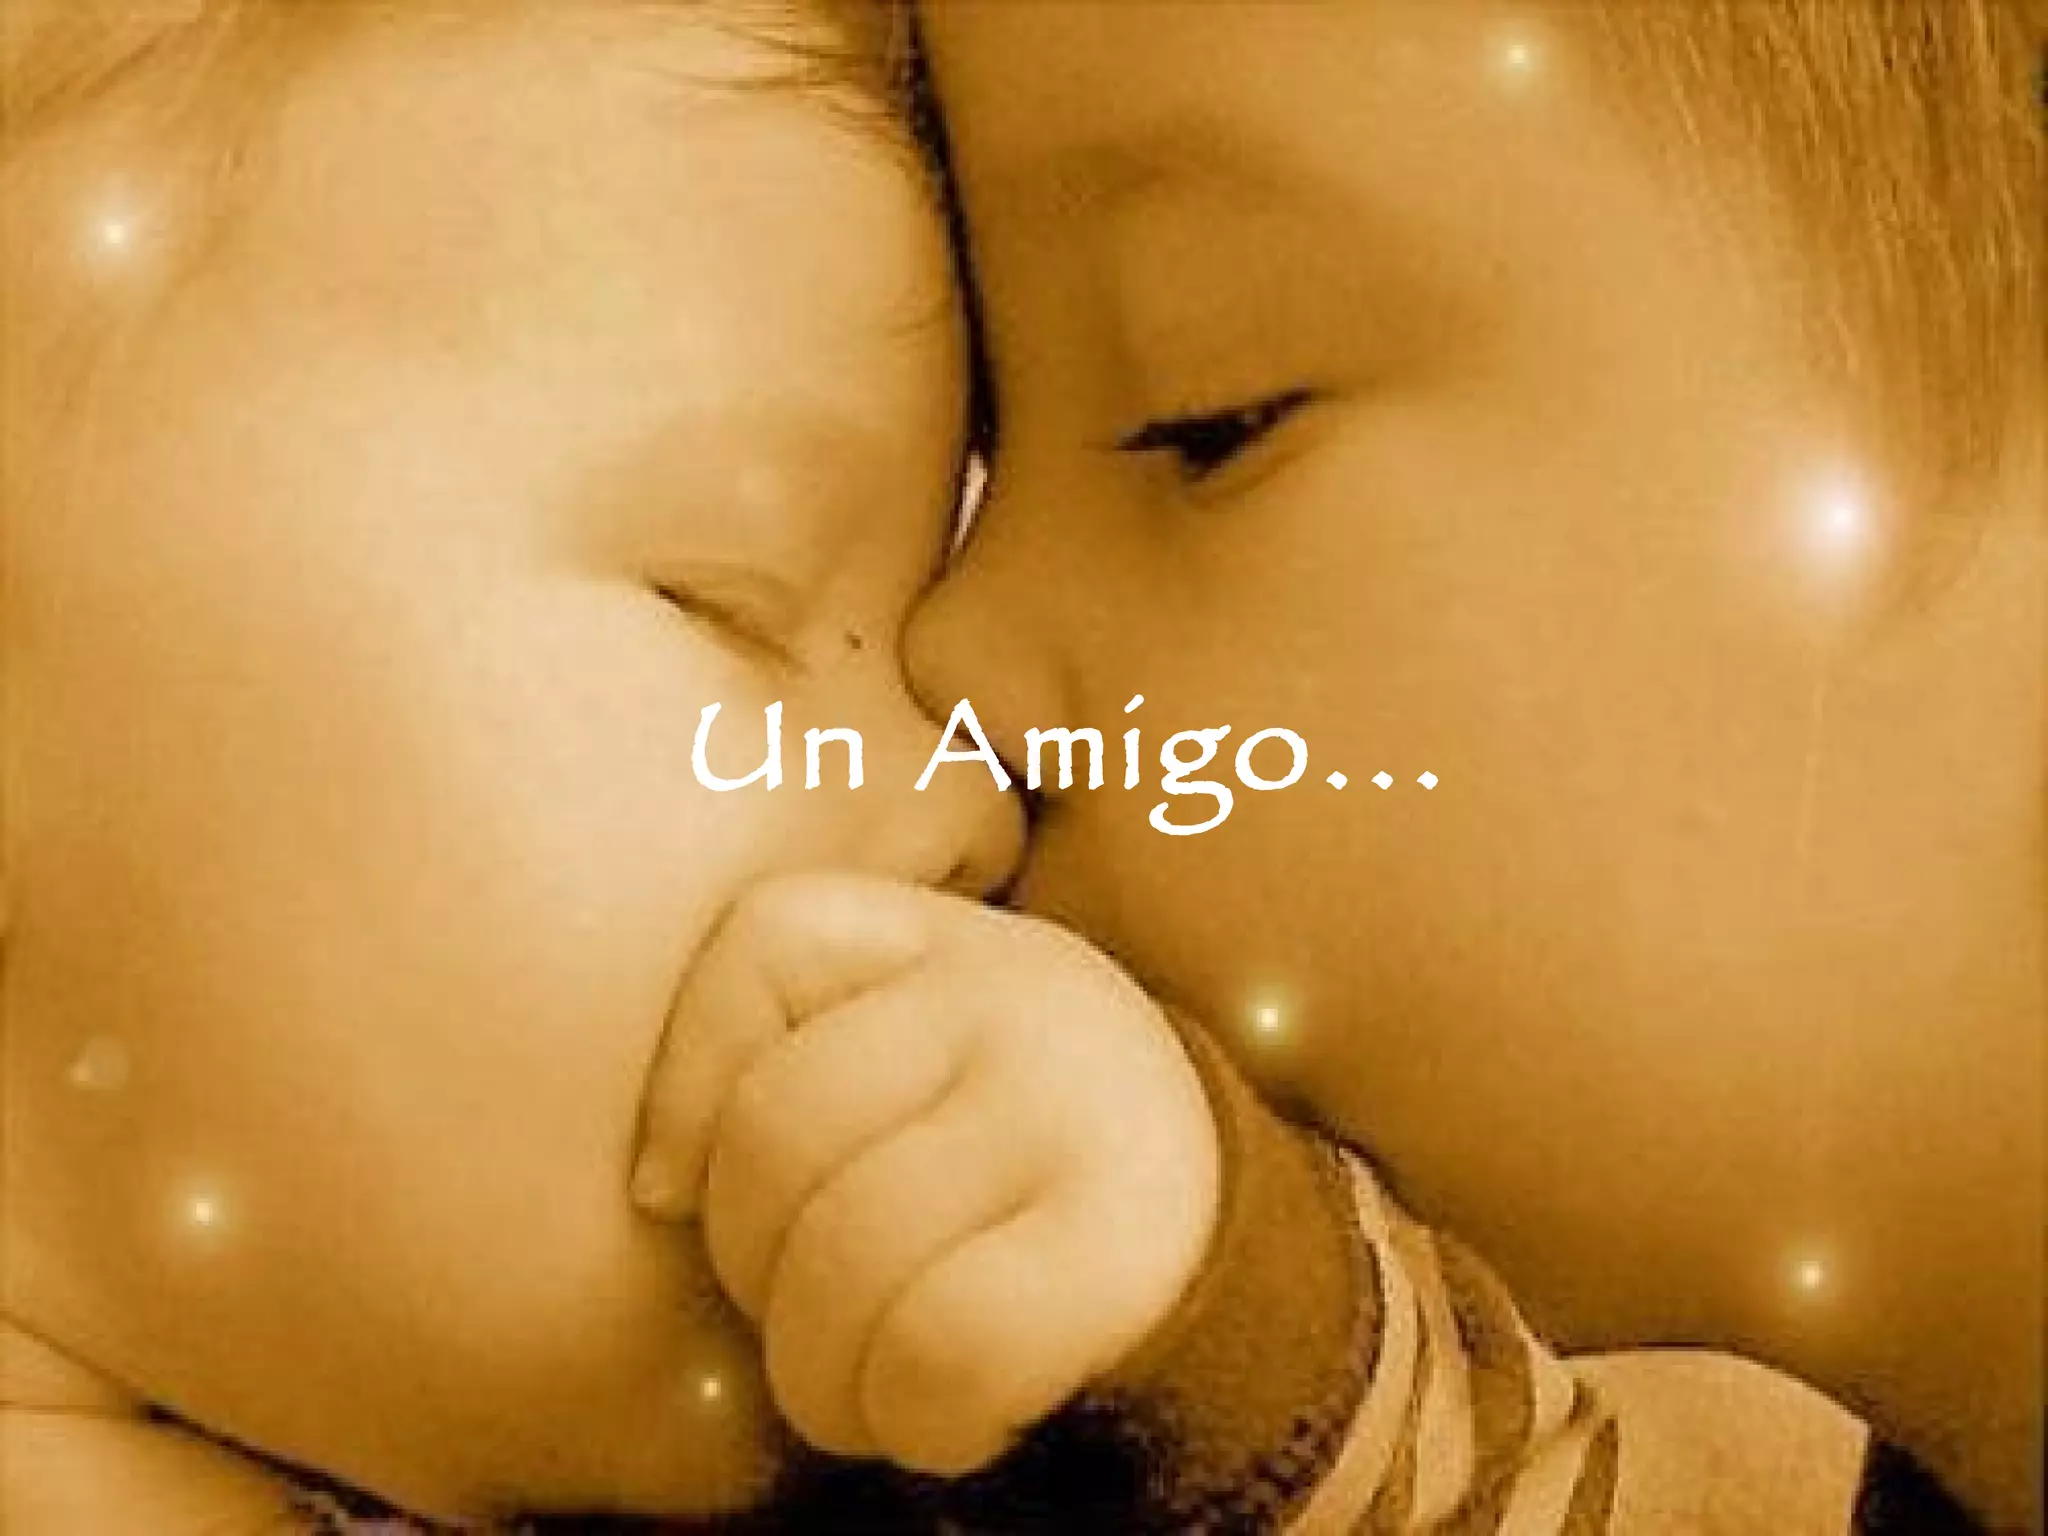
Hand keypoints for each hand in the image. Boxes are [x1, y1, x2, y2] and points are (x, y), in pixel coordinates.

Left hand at [629, 871, 1220, 1475]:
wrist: (1211, 1258)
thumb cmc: (1004, 1166)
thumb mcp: (920, 1063)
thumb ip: (790, 1059)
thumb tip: (657, 1185)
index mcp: (954, 944)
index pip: (769, 936)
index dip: (687, 1073)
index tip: (683, 1184)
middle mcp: (1022, 997)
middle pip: (776, 1131)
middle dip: (749, 1271)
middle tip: (802, 1322)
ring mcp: (1074, 1111)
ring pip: (846, 1255)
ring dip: (819, 1376)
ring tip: (863, 1388)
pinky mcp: (1116, 1246)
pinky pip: (934, 1348)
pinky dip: (911, 1419)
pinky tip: (944, 1418)